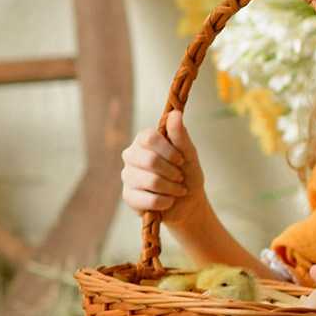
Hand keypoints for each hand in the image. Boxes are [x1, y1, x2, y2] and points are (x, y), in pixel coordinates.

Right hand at [120, 110, 205, 226]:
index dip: (169, 151)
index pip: (150, 138)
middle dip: (173, 172)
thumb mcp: (188, 153)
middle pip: (150, 160)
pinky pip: (148, 200)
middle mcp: (131, 155)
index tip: (180, 160)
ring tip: (178, 190)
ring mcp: (127, 175)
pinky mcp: (128, 196)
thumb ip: (180, 134)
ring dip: (172, 188)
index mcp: (143, 140)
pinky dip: (165, 202)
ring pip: (151, 181)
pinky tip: (169, 200)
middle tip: (180, 177)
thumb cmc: (187, 173)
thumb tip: (175, 113)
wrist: (188, 201)